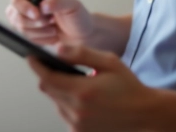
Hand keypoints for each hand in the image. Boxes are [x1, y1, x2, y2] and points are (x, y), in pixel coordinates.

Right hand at [4, 0, 93, 46]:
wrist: (81, 34)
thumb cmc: (77, 14)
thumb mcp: (72, 3)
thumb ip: (58, 1)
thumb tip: (43, 5)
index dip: (19, 2)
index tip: (36, 13)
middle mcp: (26, 2)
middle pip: (13, 12)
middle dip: (33, 22)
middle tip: (51, 22)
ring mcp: (25, 18)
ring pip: (19, 27)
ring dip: (39, 31)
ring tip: (54, 28)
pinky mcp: (27, 32)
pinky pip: (25, 38)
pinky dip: (40, 39)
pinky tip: (52, 35)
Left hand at [28, 43, 157, 131]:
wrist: (144, 115)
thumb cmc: (129, 87)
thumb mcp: (109, 62)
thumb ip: (81, 54)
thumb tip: (58, 50)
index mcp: (83, 91)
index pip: (47, 77)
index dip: (37, 65)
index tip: (31, 56)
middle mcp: (77, 111)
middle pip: (48, 90)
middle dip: (49, 76)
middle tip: (56, 66)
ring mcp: (77, 125)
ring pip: (55, 102)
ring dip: (59, 91)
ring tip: (77, 84)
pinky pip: (64, 114)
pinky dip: (68, 104)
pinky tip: (84, 99)